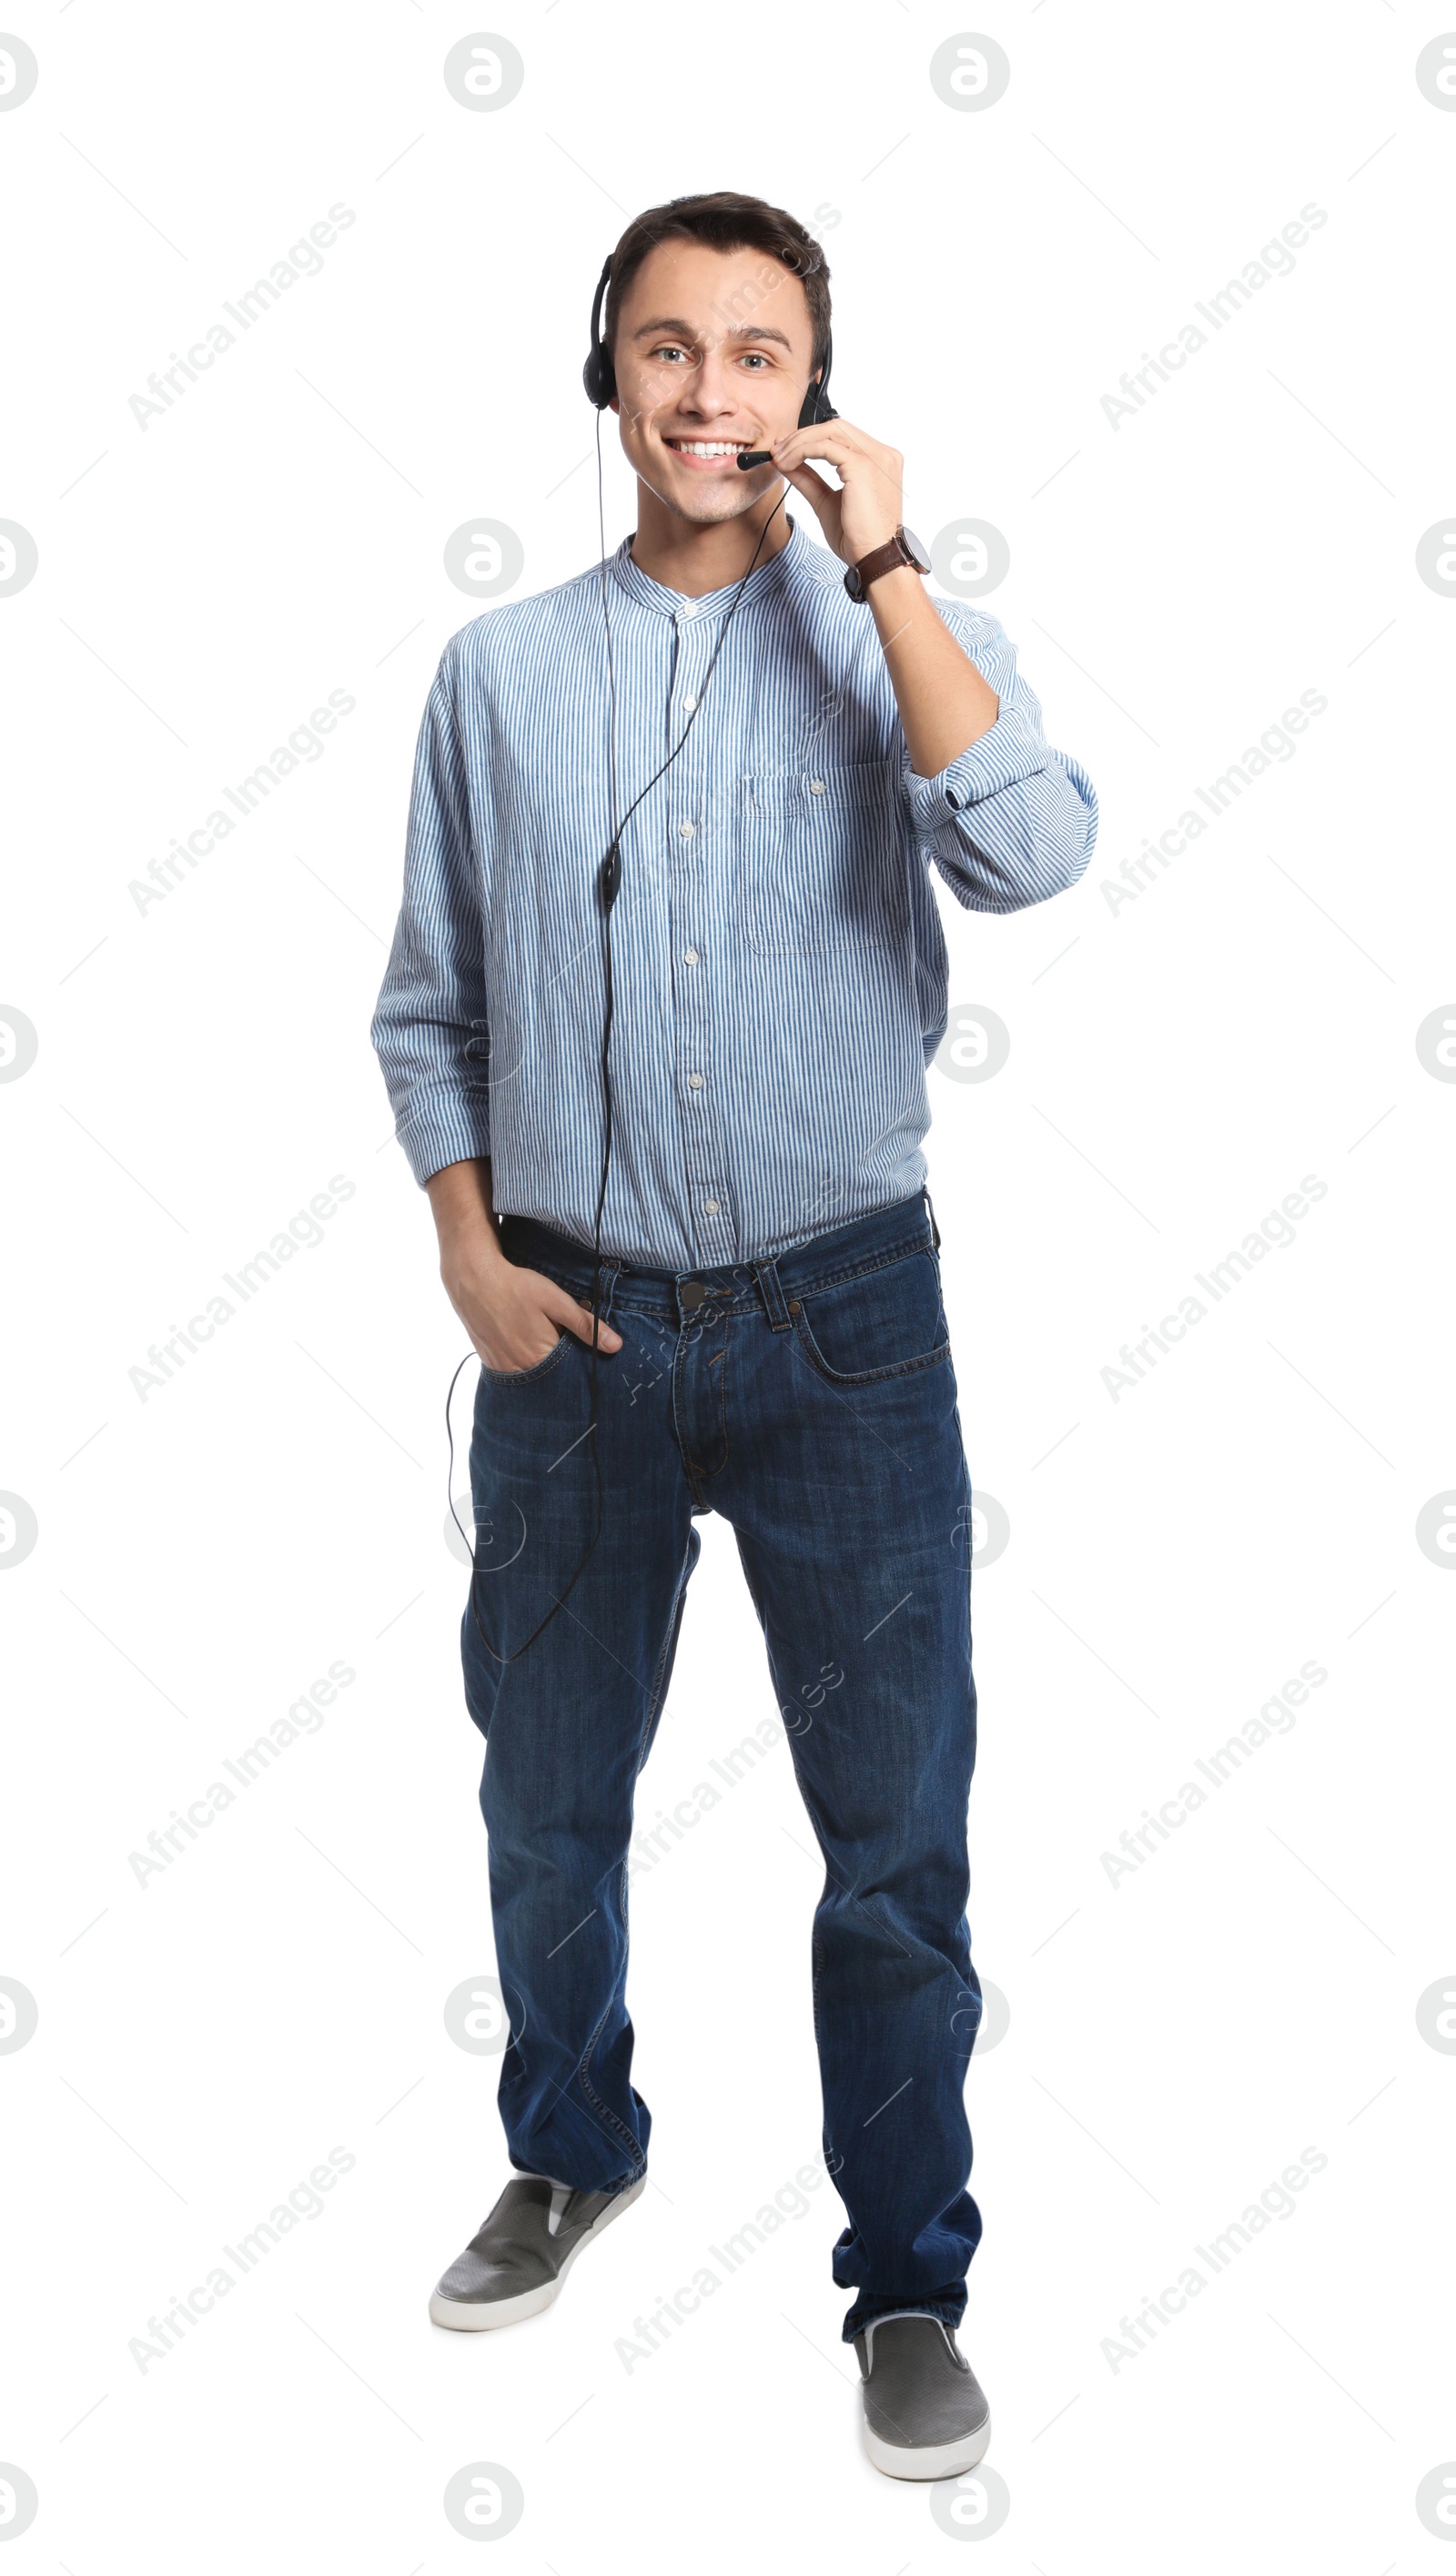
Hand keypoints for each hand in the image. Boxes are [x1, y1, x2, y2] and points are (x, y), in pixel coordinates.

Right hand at [441, 1236, 621, 1373]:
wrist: (472, 1278)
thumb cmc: (516, 1286)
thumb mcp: (556, 1301)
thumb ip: (586, 1326)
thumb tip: (616, 1346)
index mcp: (540, 1357)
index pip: (570, 1371)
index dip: (578, 1357)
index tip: (579, 1343)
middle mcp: (519, 1369)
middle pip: (550, 1374)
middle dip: (559, 1360)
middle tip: (555, 1332)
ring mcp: (501, 1367)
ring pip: (531, 1372)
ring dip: (540, 1360)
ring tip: (536, 1333)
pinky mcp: (488, 1360)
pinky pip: (512, 1368)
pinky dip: (521, 1358)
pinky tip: (520, 1336)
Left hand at [763, 418, 903, 568]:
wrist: (873, 558)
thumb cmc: (858, 538)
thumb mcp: (826, 501)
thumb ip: (809, 479)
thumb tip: (786, 463)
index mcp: (879, 461)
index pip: (842, 435)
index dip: (811, 437)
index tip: (785, 448)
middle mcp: (882, 454)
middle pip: (835, 427)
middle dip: (802, 436)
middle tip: (777, 451)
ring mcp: (875, 457)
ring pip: (829, 432)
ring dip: (798, 442)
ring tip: (778, 458)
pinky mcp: (862, 465)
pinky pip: (824, 446)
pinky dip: (801, 451)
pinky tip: (787, 463)